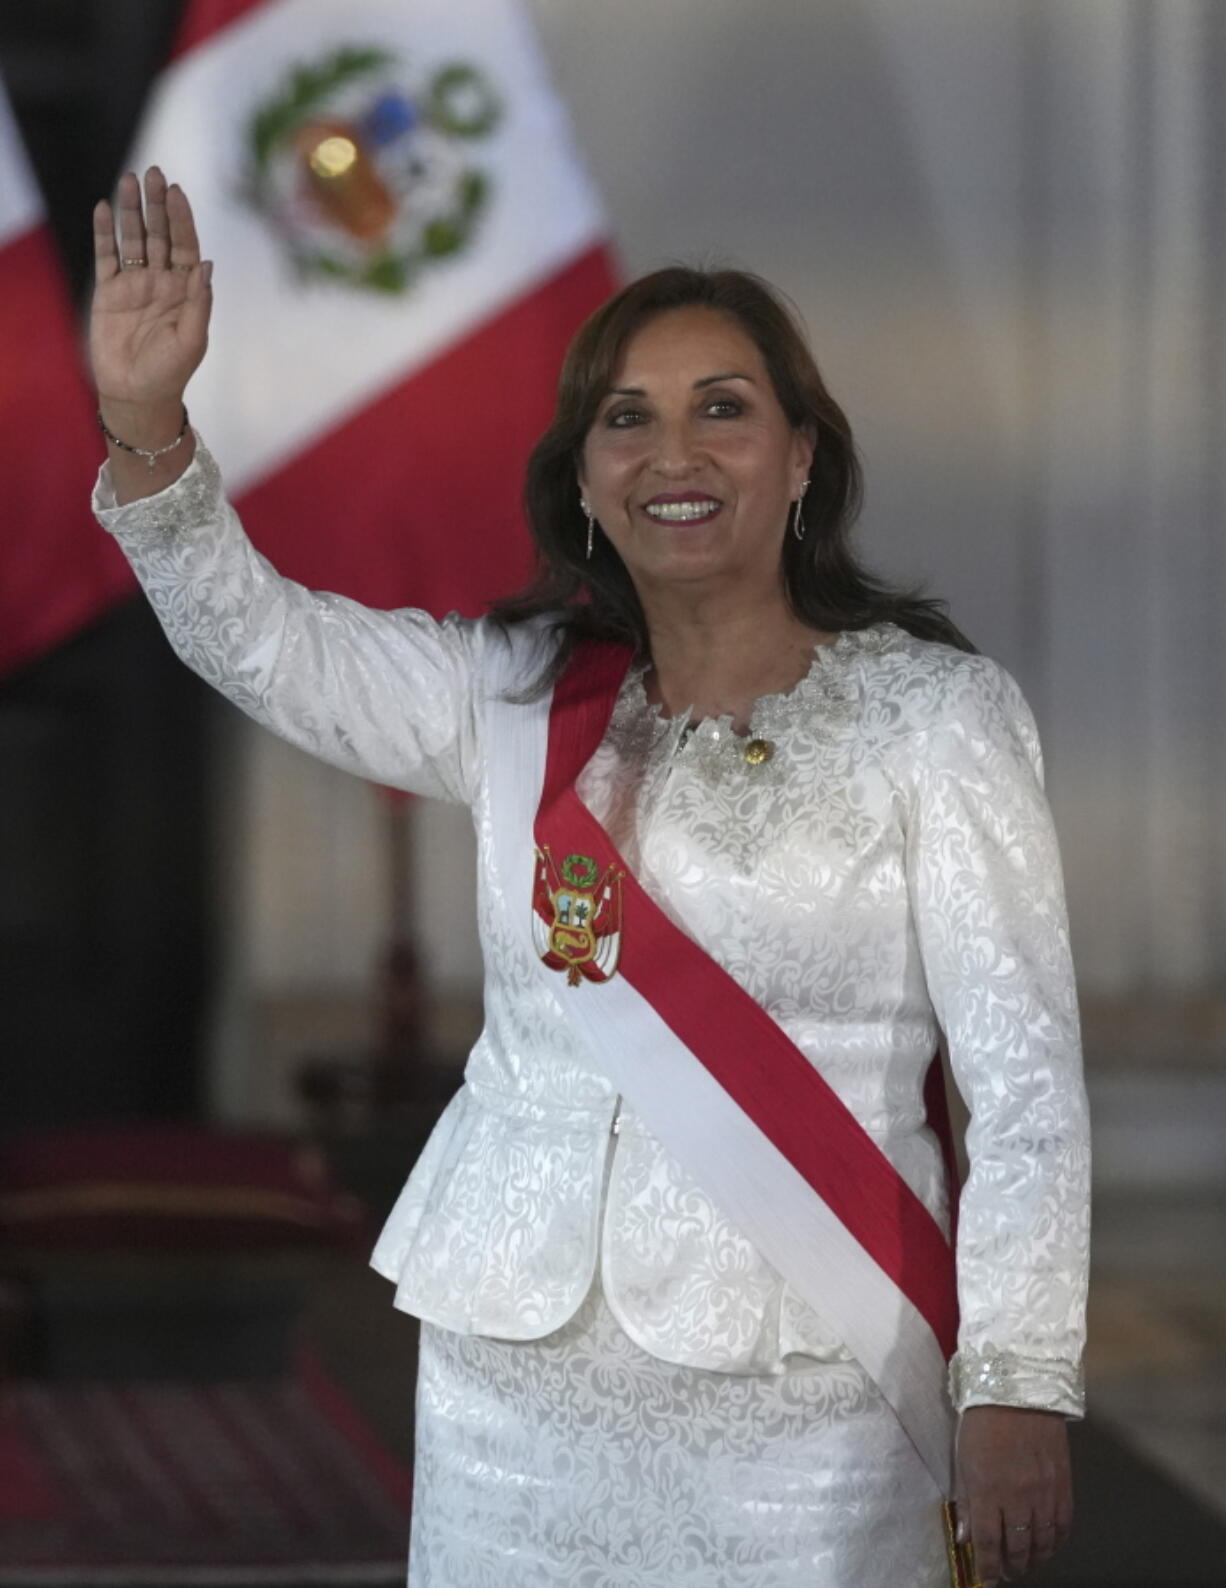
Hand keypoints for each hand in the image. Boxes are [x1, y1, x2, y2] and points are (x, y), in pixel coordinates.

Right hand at [91, 167, 211, 415]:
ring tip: (129, 180)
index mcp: (186, 291)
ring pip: (133, 238)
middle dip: (157, 205)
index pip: (186, 246)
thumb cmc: (171, 372)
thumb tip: (205, 264)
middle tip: (154, 173)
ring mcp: (134, 284)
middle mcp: (161, 281)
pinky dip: (105, 233)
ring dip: (131, 210)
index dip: (183, 219)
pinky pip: (106, 256)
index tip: (177, 192)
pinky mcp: (109, 292)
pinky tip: (104, 208)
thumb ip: (199, 302)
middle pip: (160, 234)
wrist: (137, 394)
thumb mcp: (192, 340)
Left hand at [955, 1406, 1072, 1583]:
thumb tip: (966, 1538)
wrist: (1019, 1389)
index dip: (988, 1568)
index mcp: (989, 1491)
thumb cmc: (983, 1421)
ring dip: (1034, 1559)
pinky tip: (1048, 1545)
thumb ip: (967, 1502)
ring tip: (1025, 1562)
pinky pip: (1063, 1525)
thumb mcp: (963, 1459)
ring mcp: (1045, 1492)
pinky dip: (1056, 1542)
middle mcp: (1019, 1497)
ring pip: (1043, 1543)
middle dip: (1011, 1566)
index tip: (986, 1580)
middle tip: (1005, 1571)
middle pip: (1018, 1548)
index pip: (989, 1544)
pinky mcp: (1064, 1484)